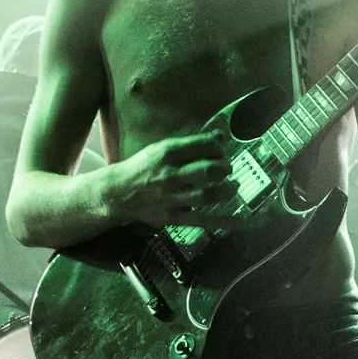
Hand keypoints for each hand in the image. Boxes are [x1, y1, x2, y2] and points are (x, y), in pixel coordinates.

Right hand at [108, 134, 233, 226]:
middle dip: (224, 168)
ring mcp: (172, 198)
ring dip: (226, 191)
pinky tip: (239, 221)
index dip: (218, 147)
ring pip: (207, 196)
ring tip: (233, 186)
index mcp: (166, 153)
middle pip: (208, 171)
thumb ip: (190, 144)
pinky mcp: (172, 217)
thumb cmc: (143, 167)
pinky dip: (222, 221)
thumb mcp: (161, 149)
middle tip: (227, 168)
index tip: (221, 150)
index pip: (202, 146)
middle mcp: (170, 175)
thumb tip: (220, 136)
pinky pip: (201, 220)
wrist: (118, 192)